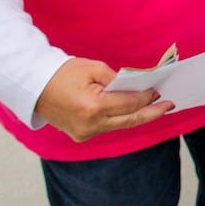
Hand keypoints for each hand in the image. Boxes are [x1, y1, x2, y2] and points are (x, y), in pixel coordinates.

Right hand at [35, 57, 175, 141]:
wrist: (35, 87)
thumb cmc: (63, 73)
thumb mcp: (93, 69)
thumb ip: (118, 80)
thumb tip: (139, 87)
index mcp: (92, 107)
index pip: (129, 104)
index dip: (146, 97)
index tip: (159, 90)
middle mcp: (90, 125)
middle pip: (129, 121)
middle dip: (151, 113)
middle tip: (170, 106)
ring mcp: (85, 134)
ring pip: (119, 126)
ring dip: (137, 116)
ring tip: (156, 108)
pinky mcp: (81, 136)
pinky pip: (107, 127)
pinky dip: (121, 119)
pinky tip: (133, 112)